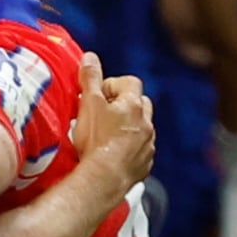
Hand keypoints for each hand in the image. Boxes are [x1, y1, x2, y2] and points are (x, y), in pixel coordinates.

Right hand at [65, 62, 157, 201]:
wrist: (103, 180)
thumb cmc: (96, 141)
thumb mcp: (88, 104)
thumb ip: (90, 78)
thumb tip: (90, 57)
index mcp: (134, 105)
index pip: (130, 82)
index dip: (112, 86)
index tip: (97, 97)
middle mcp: (146, 123)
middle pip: (141, 103)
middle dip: (125, 105)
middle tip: (104, 115)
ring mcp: (148, 145)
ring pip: (142, 128)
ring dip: (129, 128)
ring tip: (108, 137)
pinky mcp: (144, 165)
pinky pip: (141, 151)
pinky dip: (131, 150)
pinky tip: (114, 155)